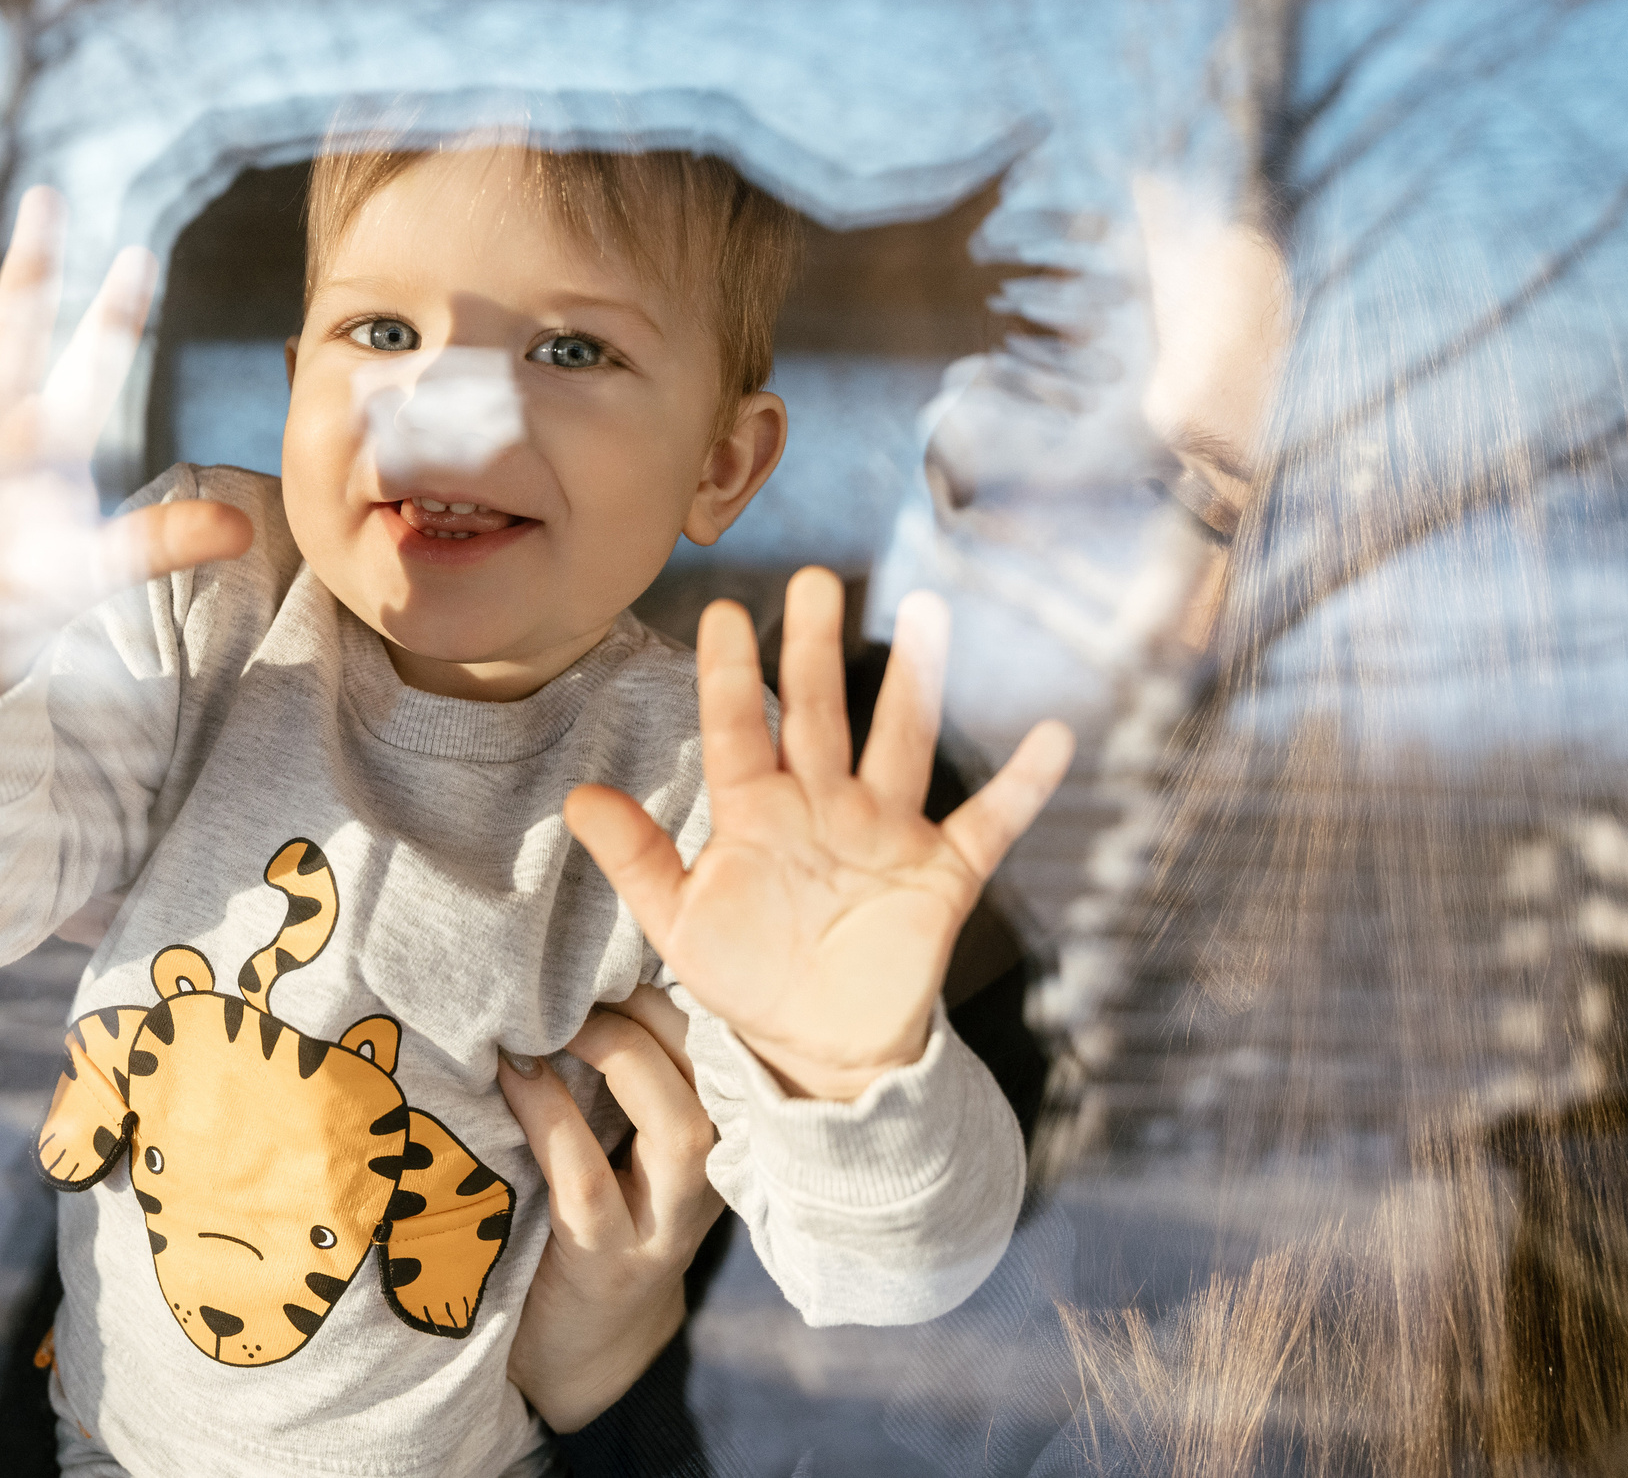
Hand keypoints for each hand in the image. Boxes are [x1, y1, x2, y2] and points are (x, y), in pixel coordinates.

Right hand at [0, 190, 251, 695]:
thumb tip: (244, 532)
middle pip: (18, 321)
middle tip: (48, 198)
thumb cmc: (30, 590)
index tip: (139, 255)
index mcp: (55, 435)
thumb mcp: (95, 569)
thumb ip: (159, 542)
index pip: (94, 360)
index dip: (114, 314)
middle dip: (33, 263)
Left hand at [500, 986, 724, 1432]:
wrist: (578, 1349)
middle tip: (577, 987)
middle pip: (714, 1073)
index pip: (724, 1042)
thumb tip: (568, 965)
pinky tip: (516, 1075)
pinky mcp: (610, 1263)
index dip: (677, 985)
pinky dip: (551, 1117)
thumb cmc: (588, 1216)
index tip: (611, 950)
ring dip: (619, 1057)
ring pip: (680, 1125)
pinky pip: (589, 1179)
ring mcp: (666, 1226)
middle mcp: (710, 1177)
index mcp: (716, 1133)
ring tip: (557, 1026)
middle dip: (650, 1011)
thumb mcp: (621, 1138)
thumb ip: (618, 1071)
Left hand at [565, 570, 1074, 1101]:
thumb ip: (636, 859)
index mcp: (757, 813)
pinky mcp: (940, 873)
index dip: (730, 675)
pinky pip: (990, 822)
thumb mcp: (679, 923)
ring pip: (902, 743)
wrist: (820, 1048)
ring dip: (917, 682)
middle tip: (816, 579)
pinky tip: (1051, 736)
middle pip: (820, 712)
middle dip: (817, 647)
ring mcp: (886, 832)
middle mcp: (824, 805)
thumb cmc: (747, 974)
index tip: (722, 614)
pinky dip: (1023, 784)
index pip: (739, 730)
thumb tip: (576, 798)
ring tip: (928, 615)